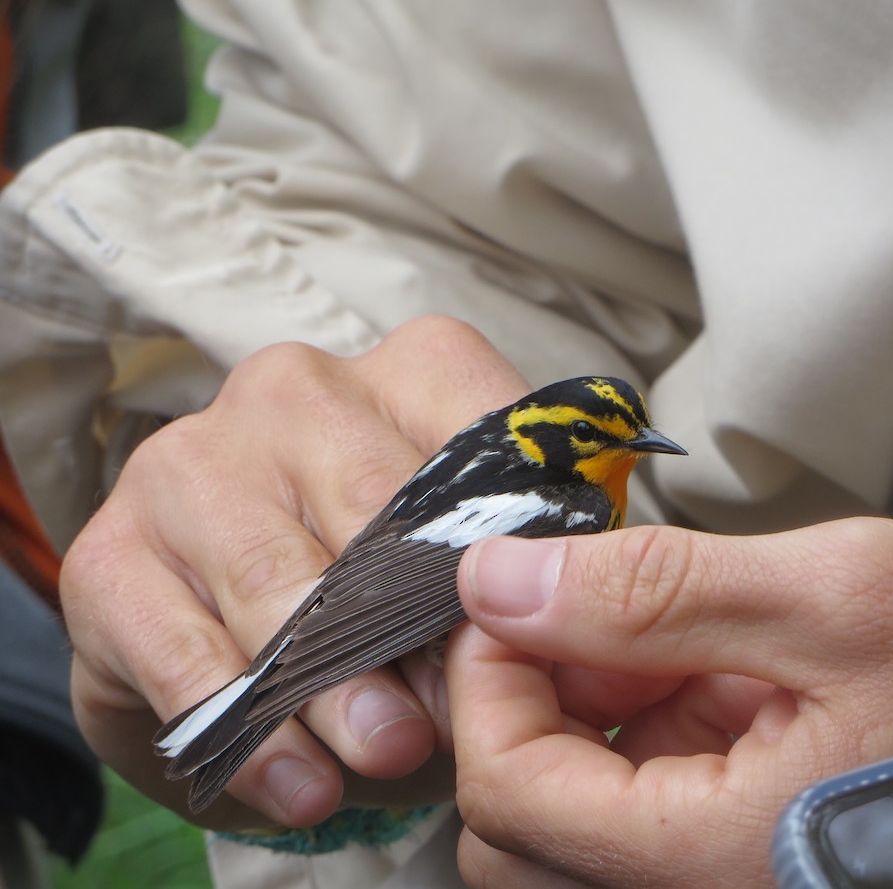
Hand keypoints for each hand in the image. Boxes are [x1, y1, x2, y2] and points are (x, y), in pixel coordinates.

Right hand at [60, 316, 528, 828]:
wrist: (258, 664)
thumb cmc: (394, 603)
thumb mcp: (468, 580)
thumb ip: (496, 587)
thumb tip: (509, 641)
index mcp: (408, 369)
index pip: (471, 443)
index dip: (501, 556)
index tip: (521, 641)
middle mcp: (293, 390)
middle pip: (370, 509)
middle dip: (414, 628)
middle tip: (454, 712)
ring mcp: (191, 459)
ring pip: (276, 578)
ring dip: (337, 684)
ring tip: (386, 752)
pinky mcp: (109, 548)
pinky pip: (183, 652)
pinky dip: (251, 733)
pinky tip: (301, 785)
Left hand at [448, 518, 892, 886]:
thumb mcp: (839, 597)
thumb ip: (655, 591)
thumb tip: (503, 579)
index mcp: (722, 862)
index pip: (511, 793)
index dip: (487, 676)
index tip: (512, 587)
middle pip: (524, 827)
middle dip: (531, 697)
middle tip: (589, 605)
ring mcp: (728, 880)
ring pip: (577, 817)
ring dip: (593, 709)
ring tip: (675, 630)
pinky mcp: (749, 856)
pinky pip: (646, 809)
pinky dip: (649, 726)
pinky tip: (714, 667)